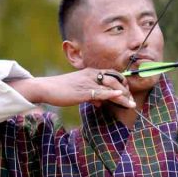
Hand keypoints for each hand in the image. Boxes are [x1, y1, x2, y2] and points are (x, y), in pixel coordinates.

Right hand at [13, 68, 135, 108]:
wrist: (46, 88)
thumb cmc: (62, 89)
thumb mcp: (79, 91)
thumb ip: (91, 94)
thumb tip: (100, 102)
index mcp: (91, 72)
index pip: (112, 74)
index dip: (122, 83)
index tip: (127, 93)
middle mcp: (91, 74)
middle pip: (115, 79)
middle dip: (126, 90)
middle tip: (131, 101)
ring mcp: (88, 82)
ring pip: (110, 86)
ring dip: (123, 96)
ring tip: (131, 104)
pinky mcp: (83, 91)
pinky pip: (100, 91)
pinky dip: (111, 94)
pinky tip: (119, 96)